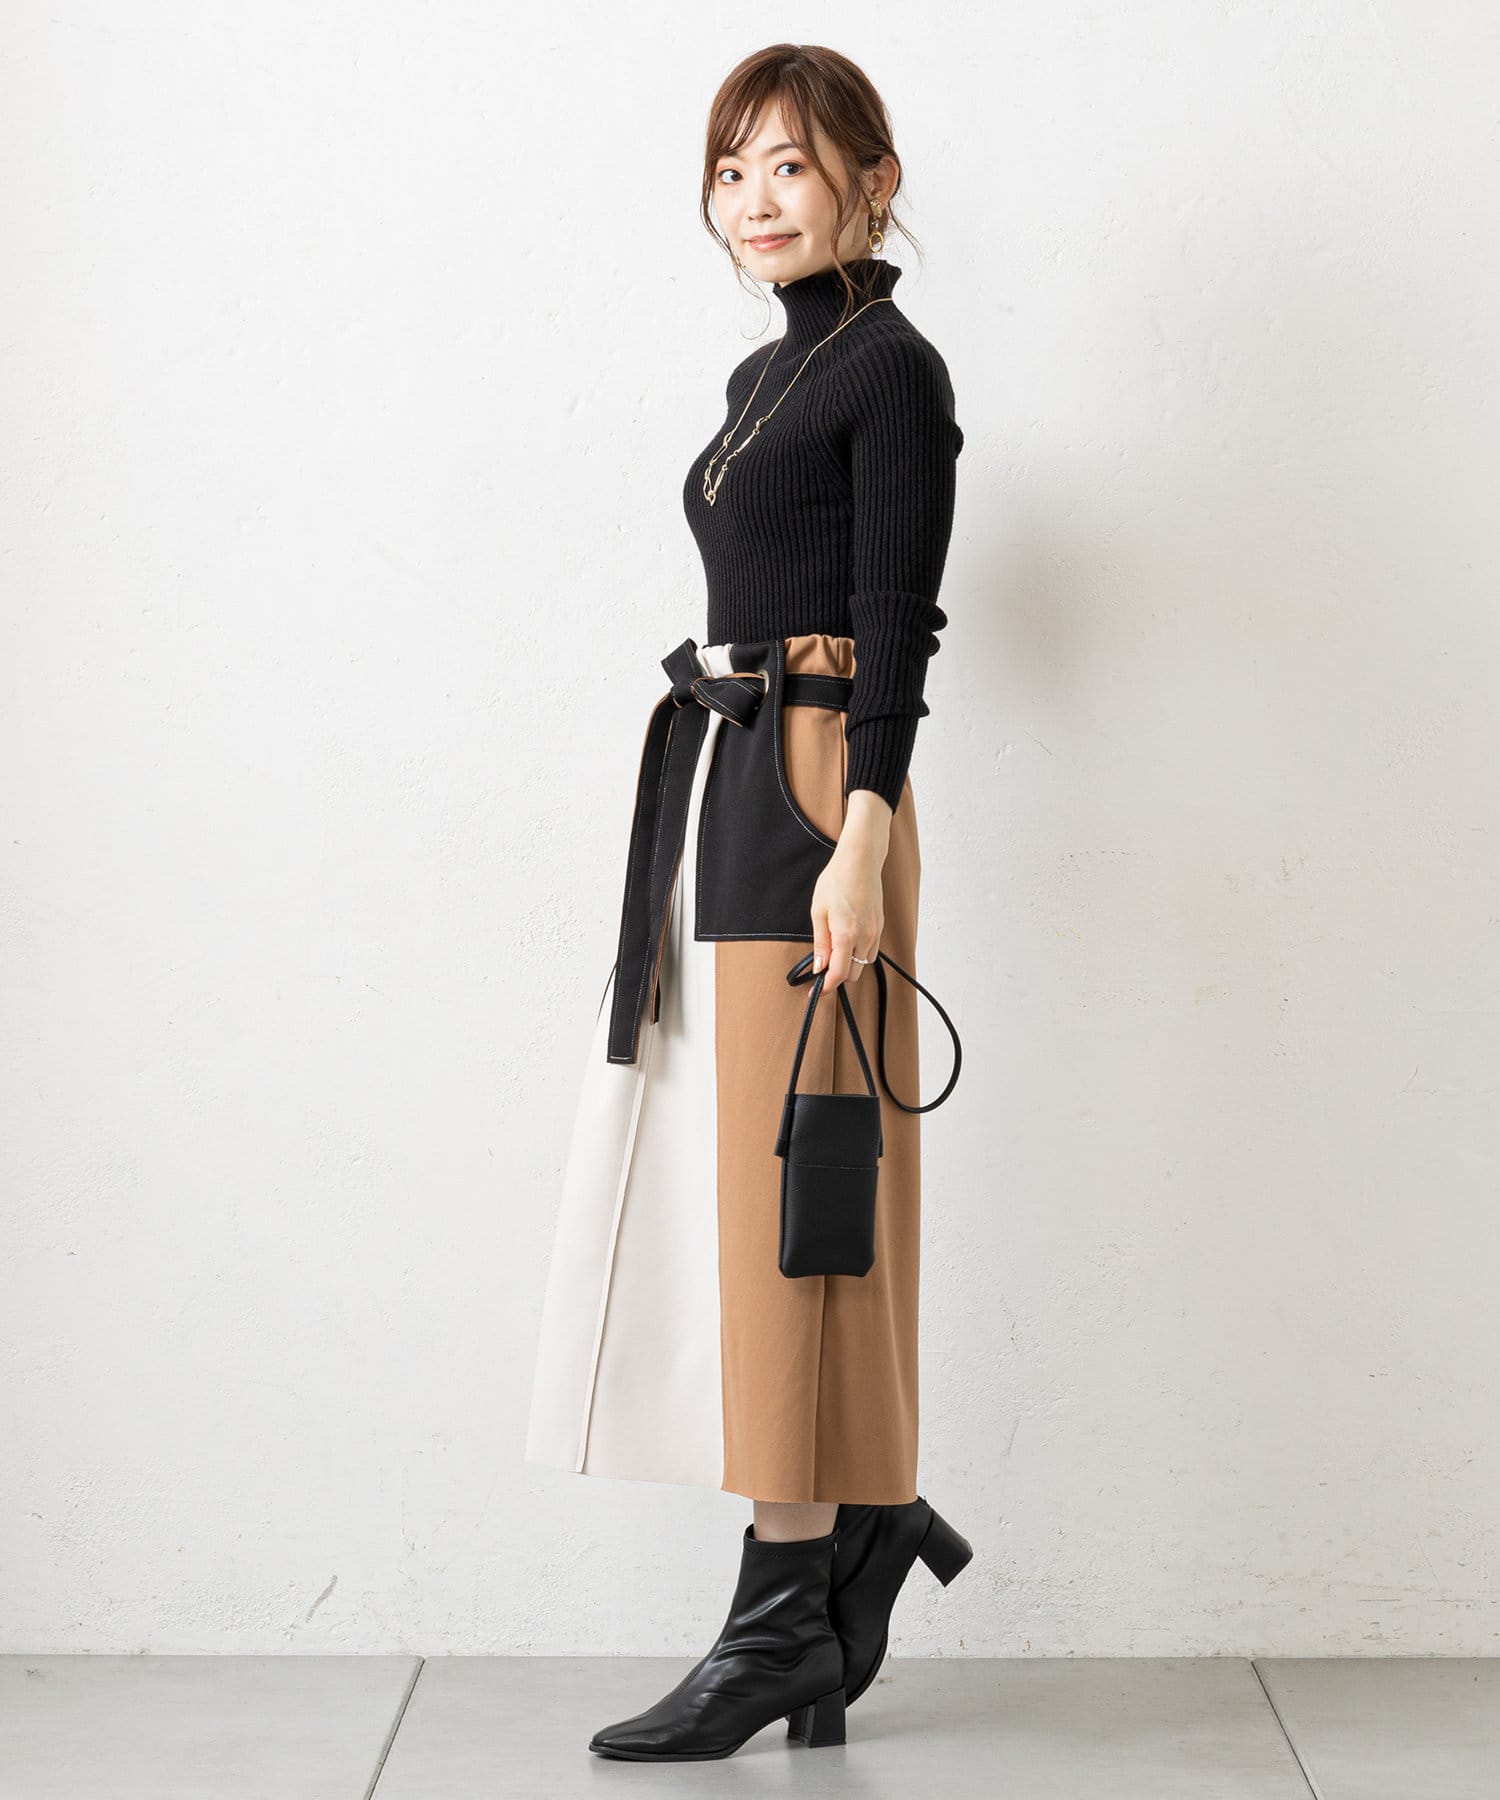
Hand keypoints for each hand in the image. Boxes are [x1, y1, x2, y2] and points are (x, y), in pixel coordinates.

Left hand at [810, 790, 891, 990]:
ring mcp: (875, 932)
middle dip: (838, 974)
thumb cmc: (837, 881)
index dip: (828, 986)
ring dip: (850, 963)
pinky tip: (848, 939)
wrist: (860, 861)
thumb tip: (818, 966)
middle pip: (853, 973)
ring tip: (835, 948)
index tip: (818, 990)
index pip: (839, 973)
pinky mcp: (880, 926)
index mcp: (846, 935)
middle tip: (823, 965)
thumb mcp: (818, 911)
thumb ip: (820, 943)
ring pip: (863, 963)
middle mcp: (865, 937)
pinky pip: (871, 950)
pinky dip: (859, 952)